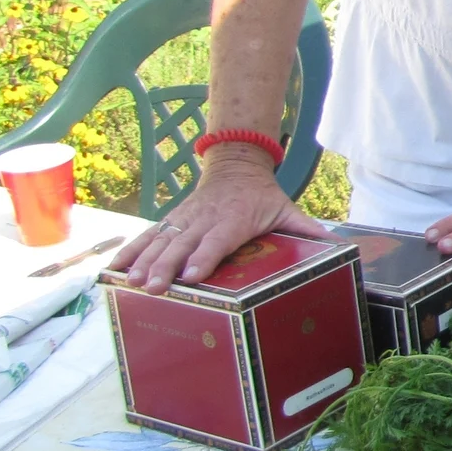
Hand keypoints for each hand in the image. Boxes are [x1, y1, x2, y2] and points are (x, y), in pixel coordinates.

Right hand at [109, 148, 327, 294]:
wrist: (236, 163)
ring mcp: (185, 218)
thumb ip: (307, 228)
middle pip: (184, 244)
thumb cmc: (262, 195)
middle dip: (167, 266)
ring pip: (162, 240)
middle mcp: (206, 218)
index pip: (218, 240)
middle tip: (154, 287)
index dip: (205, 256)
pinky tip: (114, 269)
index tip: (193, 274)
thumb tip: (337, 244)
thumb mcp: (286, 209)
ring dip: (145, 261)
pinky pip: (148, 235)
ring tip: (131, 281)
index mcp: (234, 218)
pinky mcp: (172, 219)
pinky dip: (130, 251)